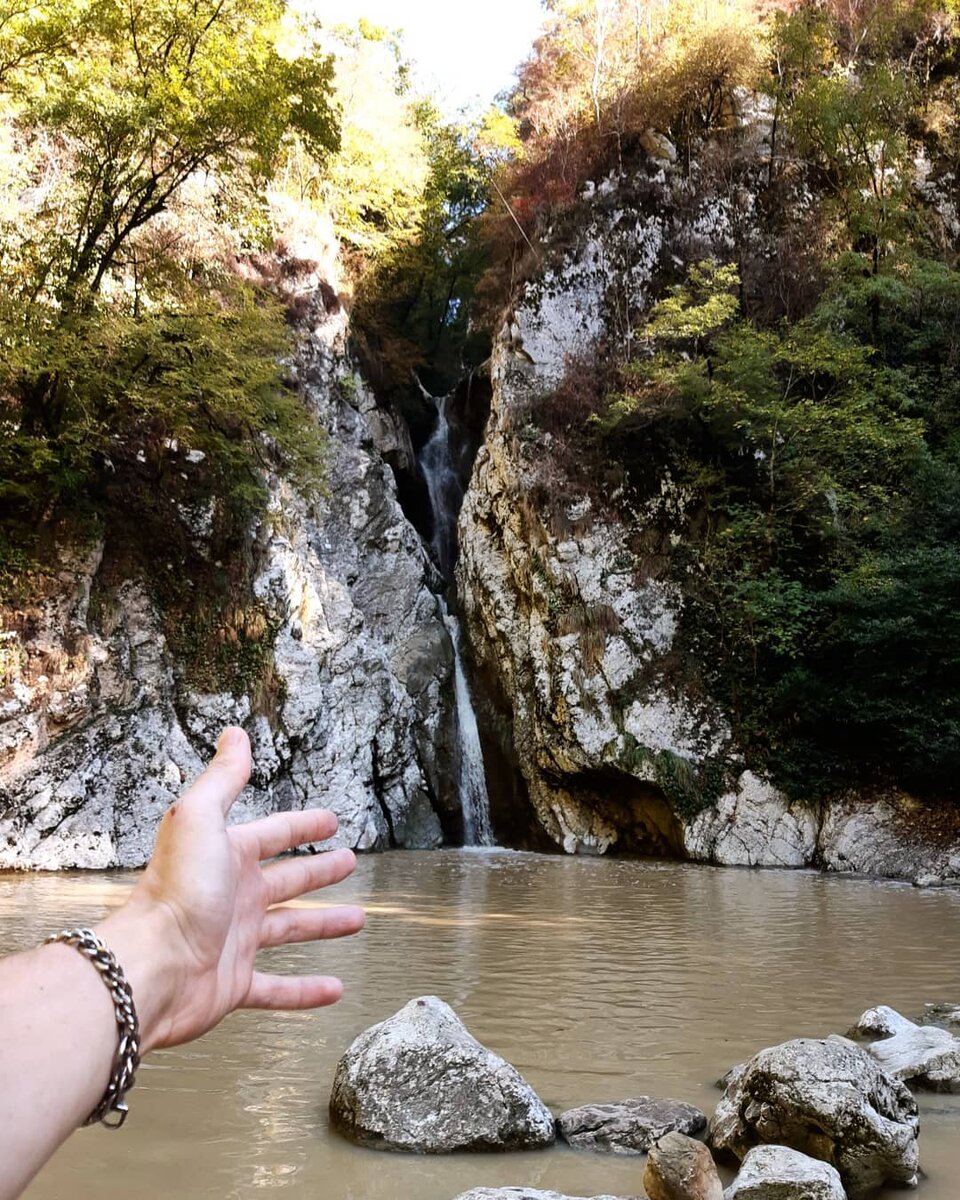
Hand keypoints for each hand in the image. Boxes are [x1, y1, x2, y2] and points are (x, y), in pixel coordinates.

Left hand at [97, 726, 363, 1051]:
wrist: (150, 967)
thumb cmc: (175, 893)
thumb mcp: (200, 818)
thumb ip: (222, 778)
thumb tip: (234, 735)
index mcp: (228, 857)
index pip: (275, 834)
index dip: (303, 825)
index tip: (329, 821)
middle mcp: (233, 896)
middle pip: (286, 879)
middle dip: (318, 870)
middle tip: (348, 862)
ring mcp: (234, 940)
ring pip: (289, 929)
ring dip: (322, 925)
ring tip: (355, 920)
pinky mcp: (234, 984)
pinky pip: (278, 988)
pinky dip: (306, 991)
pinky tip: (333, 990)